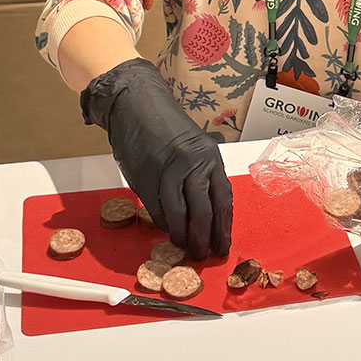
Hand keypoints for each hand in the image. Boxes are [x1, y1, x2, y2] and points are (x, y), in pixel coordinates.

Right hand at [81, 59, 231, 257]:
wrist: (136, 105)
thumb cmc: (166, 127)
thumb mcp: (194, 147)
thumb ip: (201, 176)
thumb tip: (208, 215)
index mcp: (209, 157)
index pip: (223, 200)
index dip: (224, 228)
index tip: (223, 246)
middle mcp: (192, 164)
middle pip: (203, 212)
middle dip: (204, 239)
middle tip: (203, 255)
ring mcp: (168, 171)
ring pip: (179, 215)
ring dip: (183, 237)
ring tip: (184, 249)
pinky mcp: (145, 177)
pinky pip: (157, 209)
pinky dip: (163, 224)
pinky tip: (167, 232)